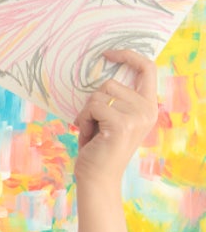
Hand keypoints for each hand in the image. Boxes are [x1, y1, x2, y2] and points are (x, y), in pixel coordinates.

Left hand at [71, 50, 158, 187]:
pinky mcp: (122, 124)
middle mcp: (148, 109)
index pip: (147, 68)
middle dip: (92, 102)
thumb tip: (103, 67)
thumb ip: (116, 97)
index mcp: (148, 105)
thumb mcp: (112, 117)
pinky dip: (83, 120)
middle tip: (94, 123)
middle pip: (109, 83)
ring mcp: (137, 116)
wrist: (98, 177)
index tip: (108, 53)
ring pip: (97, 95)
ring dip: (86, 113)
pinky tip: (89, 136)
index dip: (128, 55)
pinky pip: (92, 107)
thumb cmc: (99, 146)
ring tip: (92, 131)